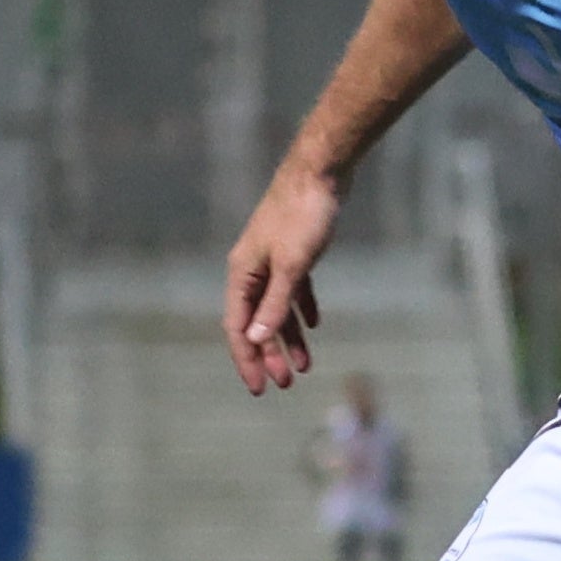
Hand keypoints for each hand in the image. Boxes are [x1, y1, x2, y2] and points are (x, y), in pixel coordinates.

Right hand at [225, 165, 345, 393]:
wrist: (321, 172)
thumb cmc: (303, 215)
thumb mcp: (292, 265)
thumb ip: (275, 303)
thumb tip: (257, 339)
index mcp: (242, 274)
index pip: (239, 327)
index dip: (248, 359)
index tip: (260, 388)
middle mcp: (252, 269)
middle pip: (257, 322)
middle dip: (270, 355)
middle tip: (286, 384)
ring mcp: (273, 260)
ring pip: (277, 309)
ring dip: (288, 338)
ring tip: (304, 366)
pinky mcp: (295, 251)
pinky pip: (294, 290)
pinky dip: (301, 309)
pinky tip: (313, 326)